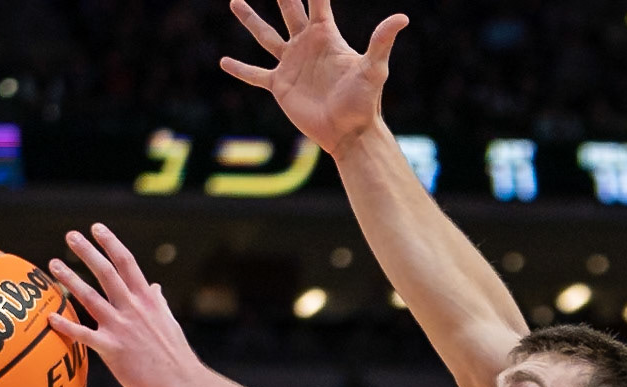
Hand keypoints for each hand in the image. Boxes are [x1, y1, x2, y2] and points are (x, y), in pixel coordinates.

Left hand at [47, 224, 200, 386]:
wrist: (182, 384)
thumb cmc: (175, 356)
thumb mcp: (169, 322)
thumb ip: (159, 303)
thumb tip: (155, 287)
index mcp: (148, 300)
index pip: (128, 263)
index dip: (111, 243)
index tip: (97, 228)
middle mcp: (133, 309)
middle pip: (107, 273)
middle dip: (88, 251)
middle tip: (71, 235)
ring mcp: (122, 328)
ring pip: (91, 297)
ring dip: (70, 279)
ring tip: (53, 264)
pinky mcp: (113, 350)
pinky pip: (84, 335)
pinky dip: (66, 326)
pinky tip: (50, 318)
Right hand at [220, 0, 406, 155]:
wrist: (349, 133)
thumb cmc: (364, 101)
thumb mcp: (374, 69)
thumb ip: (381, 41)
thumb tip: (402, 18)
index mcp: (326, 36)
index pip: (317, 0)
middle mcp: (306, 45)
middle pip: (289, 9)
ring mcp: (291, 64)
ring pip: (265, 35)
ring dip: (250, 19)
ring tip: (235, 1)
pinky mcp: (280, 85)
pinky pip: (255, 75)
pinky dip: (240, 69)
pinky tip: (224, 62)